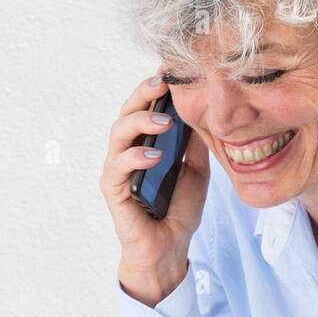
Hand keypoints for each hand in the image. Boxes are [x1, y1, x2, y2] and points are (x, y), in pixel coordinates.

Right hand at [99, 69, 209, 305]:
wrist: (169, 248)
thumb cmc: (178, 210)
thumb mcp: (196, 171)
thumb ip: (195, 144)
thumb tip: (204, 112)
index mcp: (147, 141)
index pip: (147, 106)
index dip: (157, 86)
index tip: (174, 68)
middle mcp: (128, 149)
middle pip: (128, 110)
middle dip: (144, 92)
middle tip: (163, 81)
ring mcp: (118, 168)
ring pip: (118, 132)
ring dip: (140, 120)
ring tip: (164, 120)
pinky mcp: (113, 189)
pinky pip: (118, 166)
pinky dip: (135, 157)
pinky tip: (154, 155)